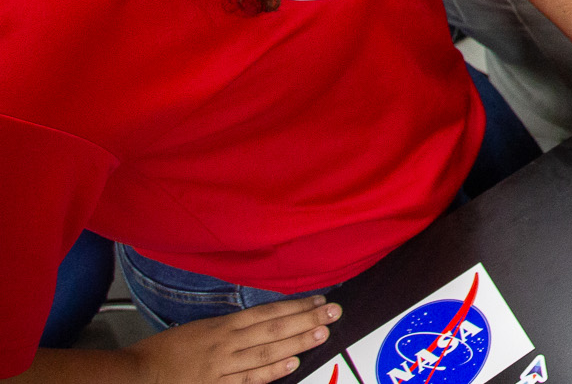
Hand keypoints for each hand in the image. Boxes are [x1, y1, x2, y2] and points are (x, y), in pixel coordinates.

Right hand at [125, 297, 340, 383]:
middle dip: (306, 320)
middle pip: (273, 329)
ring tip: (322, 333)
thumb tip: (260, 322)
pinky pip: (248, 379)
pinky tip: (292, 365)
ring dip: (297, 343)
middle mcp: (225, 344)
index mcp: (221, 326)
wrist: (134, 375)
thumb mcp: (198, 329)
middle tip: (333, 312)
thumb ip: (229, 327)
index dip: (295, 307)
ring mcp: (222, 367)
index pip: (266, 312)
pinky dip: (271, 372)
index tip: (319, 300)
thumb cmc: (163, 351)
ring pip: (266, 353)